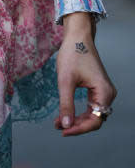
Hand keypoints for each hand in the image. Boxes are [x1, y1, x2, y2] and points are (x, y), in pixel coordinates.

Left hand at [54, 12, 116, 136]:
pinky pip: (91, 106)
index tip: (63, 131)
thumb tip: (66, 125)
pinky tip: (65, 114)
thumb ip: (66, 104)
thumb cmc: (72, 54)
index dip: (79, 129)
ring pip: (92, 114)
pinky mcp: (98, 89)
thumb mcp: (65, 80)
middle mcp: (108, 94)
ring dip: (77, 120)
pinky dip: (79, 112)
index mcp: (104, 92)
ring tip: (59, 122)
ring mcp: (104, 91)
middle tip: (58, 127)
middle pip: (95, 119)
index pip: (95, 121)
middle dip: (76, 125)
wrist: (77, 36)